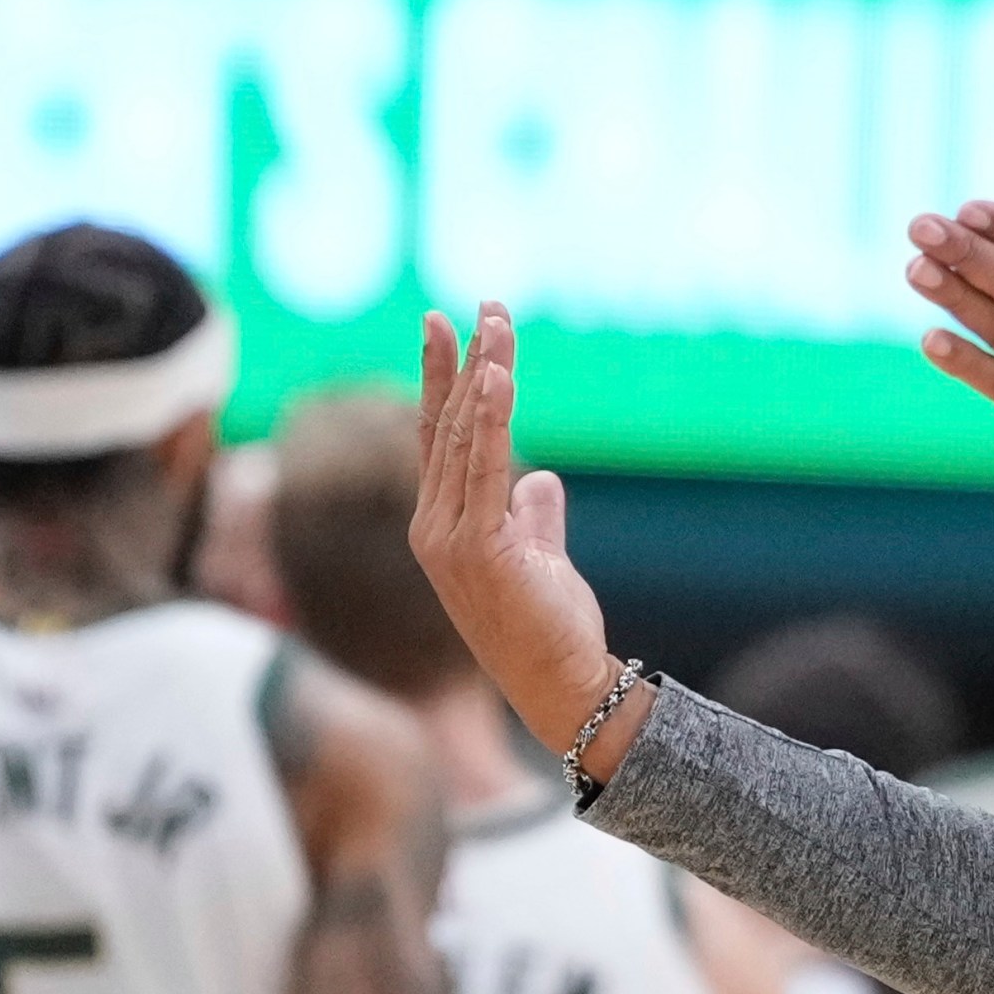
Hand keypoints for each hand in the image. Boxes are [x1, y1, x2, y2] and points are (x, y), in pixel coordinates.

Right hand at [408, 305, 649, 772]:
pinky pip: (483, 468)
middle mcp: (434, 526)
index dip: (444, 381)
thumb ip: (534, 516)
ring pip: (463, 439)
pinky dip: (487, 420)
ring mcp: (449, 538)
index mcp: (443, 525)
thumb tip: (542, 480)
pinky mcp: (477, 548)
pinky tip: (495, 379)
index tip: (452, 327)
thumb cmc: (547, 628)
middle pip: (444, 427)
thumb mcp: (540, 558)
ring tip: (496, 325)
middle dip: (461, 362)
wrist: (559, 687)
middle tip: (479, 306)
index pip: (438, 439)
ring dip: (482, 376)